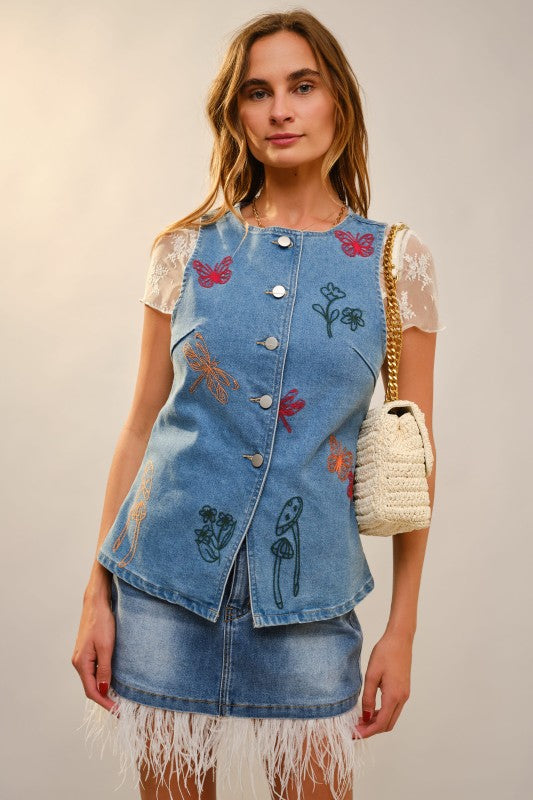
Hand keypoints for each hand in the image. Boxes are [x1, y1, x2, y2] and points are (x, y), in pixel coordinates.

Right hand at [71, 582, 117, 713]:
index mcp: (81, 663)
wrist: (96, 602)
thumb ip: (105, 669)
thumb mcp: (106, 647)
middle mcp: (79, 662)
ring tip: (119, 696)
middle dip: (105, 698)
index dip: (104, 703)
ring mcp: (83, 656)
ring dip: (105, 688)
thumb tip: (104, 690)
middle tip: (121, 707)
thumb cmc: (102, 622)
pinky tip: (113, 679)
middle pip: (91, 687)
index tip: (117, 711)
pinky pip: (95, 670)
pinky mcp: (88, 651)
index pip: (91, 691)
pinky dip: (103, 678)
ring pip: (93, 679)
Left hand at [353, 630, 411, 737]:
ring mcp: (404, 695)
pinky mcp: (404, 690)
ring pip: (391, 717)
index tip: (355, 734)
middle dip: (372, 729)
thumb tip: (365, 716)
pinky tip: (370, 709)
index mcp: (394, 696)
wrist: (400, 639)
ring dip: (377, 722)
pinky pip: (393, 709)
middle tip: (356, 728)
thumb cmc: (385, 653)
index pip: (381, 723)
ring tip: (360, 720)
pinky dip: (382, 713)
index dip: (368, 731)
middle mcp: (402, 699)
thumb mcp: (372, 675)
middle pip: (388, 724)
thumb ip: (368, 697)